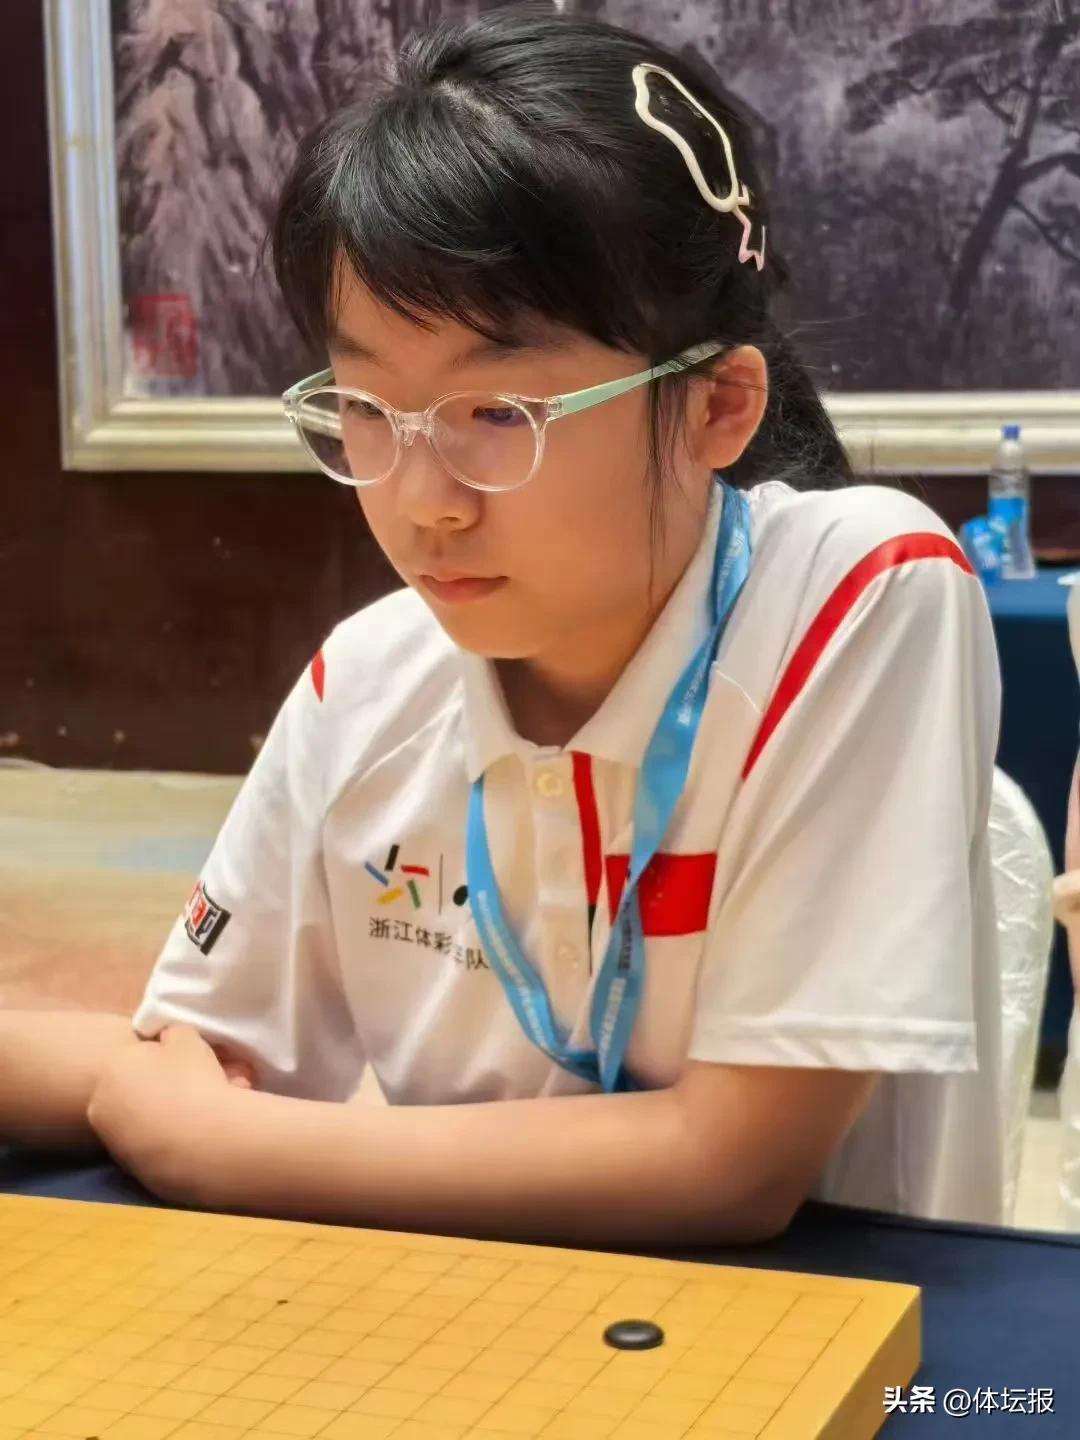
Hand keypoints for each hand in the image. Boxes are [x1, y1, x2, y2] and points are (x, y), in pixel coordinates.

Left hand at [87, 1025, 253, 1204]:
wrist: (205, 1142)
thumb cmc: (195, 1081)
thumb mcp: (188, 1037)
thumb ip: (171, 1034)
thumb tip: (167, 1042)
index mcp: (110, 1069)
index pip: (135, 1056)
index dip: (162, 1057)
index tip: (185, 1064)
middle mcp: (100, 1105)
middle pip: (132, 1088)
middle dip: (157, 1086)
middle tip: (192, 1088)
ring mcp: (111, 1140)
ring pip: (139, 1118)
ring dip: (162, 1113)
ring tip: (197, 1114)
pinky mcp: (127, 1168)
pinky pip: (147, 1144)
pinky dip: (164, 1140)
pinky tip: (191, 1138)